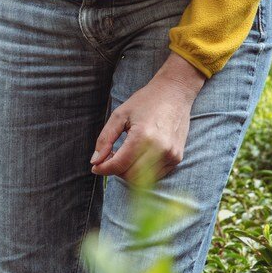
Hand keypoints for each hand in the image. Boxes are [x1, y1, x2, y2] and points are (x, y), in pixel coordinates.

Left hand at [91, 54, 206, 182]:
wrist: (175, 93)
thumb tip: (95, 161)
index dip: (104, 169)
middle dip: (116, 171)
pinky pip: (156, 175)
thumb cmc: (146, 101)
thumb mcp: (119, 115)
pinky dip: (143, 172)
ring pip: (144, 180)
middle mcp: (160, 149)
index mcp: (143, 136)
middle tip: (110, 159)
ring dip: (129, 173)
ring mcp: (171, 155)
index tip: (95, 167)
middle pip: (131, 176)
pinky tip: (138, 157)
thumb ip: (105, 139)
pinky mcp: (177, 158)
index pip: (119, 165)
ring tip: (124, 156)